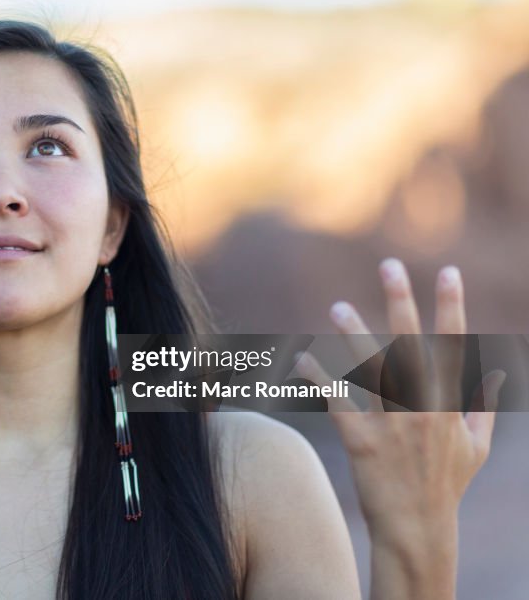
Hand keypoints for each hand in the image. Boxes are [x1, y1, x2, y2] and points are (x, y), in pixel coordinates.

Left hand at [294, 258, 503, 537]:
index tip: (449, 271)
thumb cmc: (446, 486)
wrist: (418, 529)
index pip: (454, 345)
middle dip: (402, 302)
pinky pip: (339, 404)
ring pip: (372, 369)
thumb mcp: (475, 448)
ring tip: (337, 306)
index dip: (452, 306)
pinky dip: (321, 380)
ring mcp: (393, 425)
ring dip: (354, 336)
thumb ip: (482, 408)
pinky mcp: (363, 443)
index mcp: (450, 403)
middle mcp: (423, 408)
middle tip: (389, 265)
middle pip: (412, 345)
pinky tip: (303, 359)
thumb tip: (492, 375)